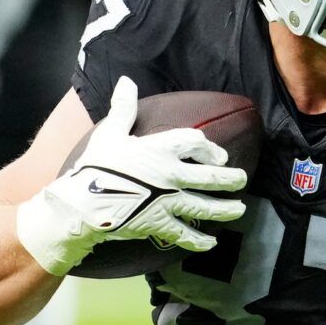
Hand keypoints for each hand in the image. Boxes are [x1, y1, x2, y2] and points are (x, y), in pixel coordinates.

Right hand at [15, 77, 247, 275]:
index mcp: (162, 149)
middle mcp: (172, 175)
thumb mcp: (110, 132)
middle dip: (229, 179)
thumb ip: (123, 108)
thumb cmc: (96, 165)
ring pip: (205, 207)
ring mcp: (169, 202)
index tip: (220, 155)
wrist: (83, 202)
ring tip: (239, 210)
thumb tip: (127, 80)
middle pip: (210, 176)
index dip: (210, 148)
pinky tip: (211, 244)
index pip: (196, 143)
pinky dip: (199, 241)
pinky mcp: (160, 224)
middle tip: (242, 181)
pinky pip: (185, 234)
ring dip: (226, 209)